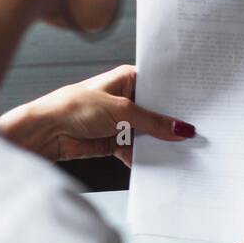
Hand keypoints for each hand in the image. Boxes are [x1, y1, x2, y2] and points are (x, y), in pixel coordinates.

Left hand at [0, 65, 194, 166]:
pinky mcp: (114, 142)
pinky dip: (145, 158)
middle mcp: (126, 99)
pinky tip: (159, 163)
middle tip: (193, 134)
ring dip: (159, 144)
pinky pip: (137, 151)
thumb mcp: (120, 111)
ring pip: (148, 134)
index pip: (160, 88)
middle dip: (170, 125)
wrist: (46, 132)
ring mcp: (121, 122)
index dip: (177, 99)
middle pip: (157, 113)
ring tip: (181, 151)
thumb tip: (180, 128)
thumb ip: (153, 121)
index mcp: (127, 80)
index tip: (197, 109)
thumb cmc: (74, 107)